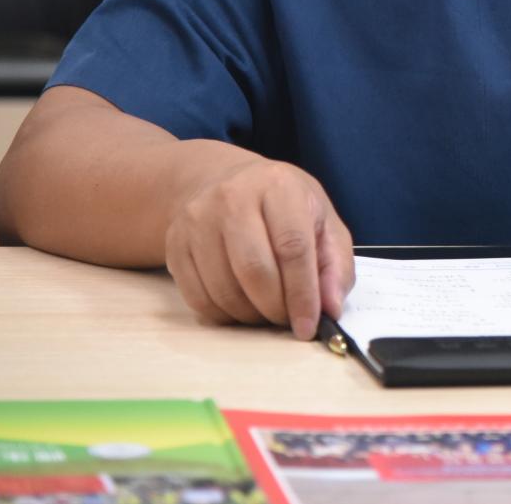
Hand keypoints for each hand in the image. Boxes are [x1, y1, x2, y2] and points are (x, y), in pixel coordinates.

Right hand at [162, 156, 354, 339]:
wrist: (226, 183)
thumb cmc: (282, 207)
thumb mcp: (322, 222)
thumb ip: (335, 265)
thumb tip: (331, 308)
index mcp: (278, 186)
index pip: (291, 248)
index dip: (302, 294)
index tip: (308, 326)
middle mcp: (232, 197)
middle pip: (254, 271)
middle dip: (276, 308)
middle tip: (287, 319)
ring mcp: (197, 220)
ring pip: (224, 289)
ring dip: (251, 315)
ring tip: (267, 310)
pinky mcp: (175, 244)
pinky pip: (198, 298)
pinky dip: (225, 315)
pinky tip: (241, 305)